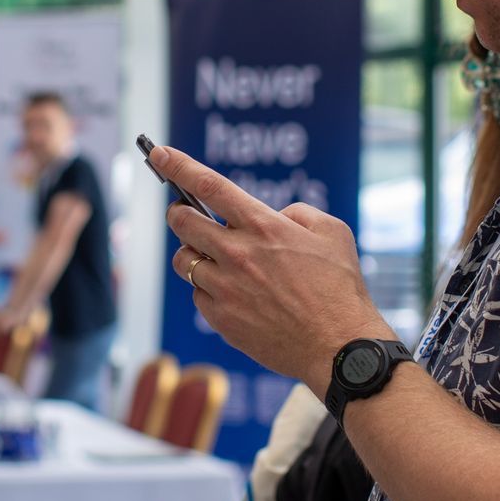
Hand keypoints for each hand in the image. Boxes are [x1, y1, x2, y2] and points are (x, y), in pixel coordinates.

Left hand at [154, 145, 382, 395]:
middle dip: (178, 212)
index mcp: (263, 226)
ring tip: (214, 259)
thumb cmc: (339, 289)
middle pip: (182, 222)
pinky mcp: (220, 319)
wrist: (338, 347)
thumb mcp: (331, 232)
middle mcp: (237, 254)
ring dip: (193, 254)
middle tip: (185, 213)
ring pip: (183, 261)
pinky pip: (197, 295)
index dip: (178, 166)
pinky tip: (233, 294)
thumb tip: (275, 215)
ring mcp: (224, 288)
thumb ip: (297, 213)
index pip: (208, 186)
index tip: (160, 154)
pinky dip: (207, 289)